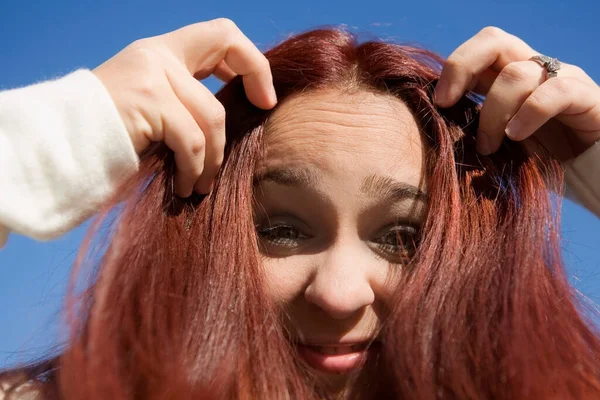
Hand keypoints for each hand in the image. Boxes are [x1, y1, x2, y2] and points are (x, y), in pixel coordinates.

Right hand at [93, 18, 276, 196]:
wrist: (60, 151)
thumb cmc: (109, 140)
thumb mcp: (151, 109)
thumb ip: (184, 100)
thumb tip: (233, 118)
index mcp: (160, 52)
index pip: (220, 33)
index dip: (250, 60)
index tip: (262, 96)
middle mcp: (156, 54)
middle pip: (225, 43)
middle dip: (255, 76)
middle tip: (263, 112)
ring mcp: (151, 75)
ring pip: (211, 116)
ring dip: (213, 159)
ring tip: (201, 184)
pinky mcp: (147, 103)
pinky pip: (191, 142)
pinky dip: (194, 170)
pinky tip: (184, 186)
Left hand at [434, 27, 599, 159]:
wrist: (591, 173)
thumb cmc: (538, 162)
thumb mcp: (498, 145)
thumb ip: (472, 131)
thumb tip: (435, 132)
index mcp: (508, 77)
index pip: (479, 50)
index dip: (454, 68)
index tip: (440, 102)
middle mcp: (534, 70)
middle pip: (493, 41)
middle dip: (461, 67)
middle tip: (447, 104)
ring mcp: (561, 79)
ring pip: (517, 74)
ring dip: (492, 113)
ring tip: (489, 147)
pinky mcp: (586, 97)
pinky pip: (554, 92)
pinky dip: (528, 114)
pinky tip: (515, 137)